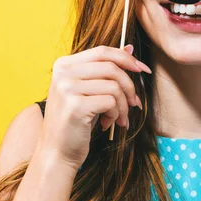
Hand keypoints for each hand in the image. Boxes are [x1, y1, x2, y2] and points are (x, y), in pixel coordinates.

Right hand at [38, 44, 150, 169]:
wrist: (57, 152)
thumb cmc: (77, 120)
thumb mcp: (91, 90)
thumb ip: (106, 68)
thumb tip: (130, 48)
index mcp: (64, 64)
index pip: (103, 51)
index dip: (126, 58)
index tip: (143, 70)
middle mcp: (63, 72)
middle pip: (111, 67)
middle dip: (129, 85)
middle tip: (134, 103)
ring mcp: (67, 88)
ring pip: (114, 86)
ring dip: (123, 105)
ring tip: (119, 118)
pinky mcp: (75, 105)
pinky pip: (111, 102)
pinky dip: (116, 114)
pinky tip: (107, 124)